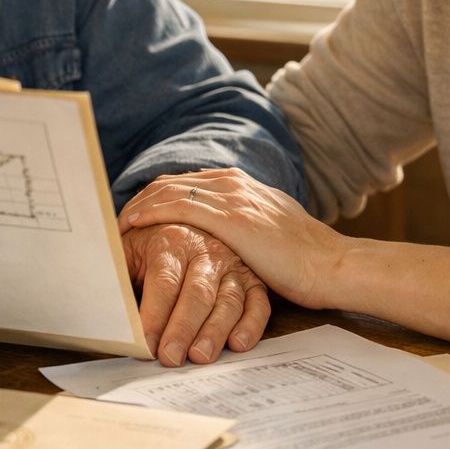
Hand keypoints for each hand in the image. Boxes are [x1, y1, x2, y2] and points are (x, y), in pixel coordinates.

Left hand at [117, 217, 269, 367]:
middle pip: (196, 293)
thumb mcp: (129, 248)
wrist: (188, 220)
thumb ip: (115, 273)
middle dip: (183, 329)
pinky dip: (251, 325)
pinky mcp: (252, 279)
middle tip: (171, 358)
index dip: (154, 315)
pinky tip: (238, 344)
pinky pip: (258, 303)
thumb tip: (94, 299)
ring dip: (215, 331)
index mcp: (171, 240)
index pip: (164, 281)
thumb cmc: (152, 244)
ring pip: (227, 300)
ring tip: (200, 357)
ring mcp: (232, 264)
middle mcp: (206, 250)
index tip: (145, 344)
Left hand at [118, 168, 346, 311]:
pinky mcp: (231, 217)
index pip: (187, 182)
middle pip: (172, 182)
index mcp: (244, 185)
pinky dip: (152, 213)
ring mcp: (233, 197)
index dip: (157, 196)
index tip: (135, 213)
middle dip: (141, 199)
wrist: (333, 265)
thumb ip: (247, 227)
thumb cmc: (306, 260)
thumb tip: (227, 241)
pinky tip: (133, 225)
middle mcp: (235, 184)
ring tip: (116, 224)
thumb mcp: (272, 233)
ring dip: (139, 206)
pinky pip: (178, 207)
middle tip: (116, 219)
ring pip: (169, 191)